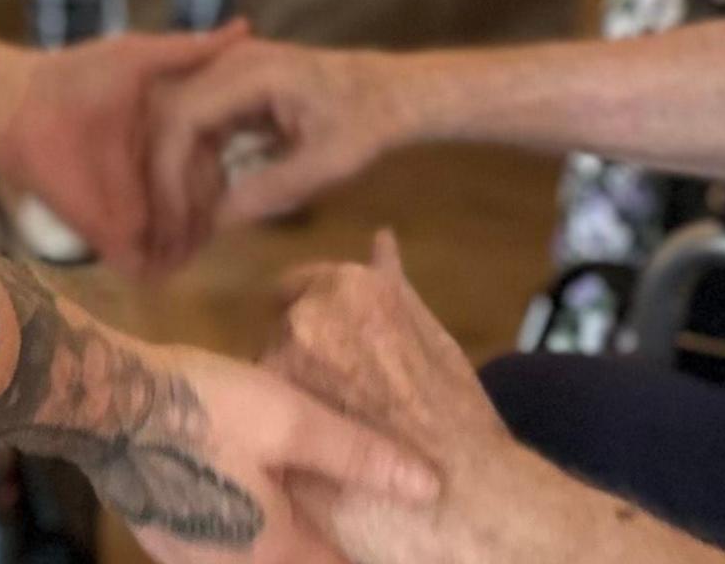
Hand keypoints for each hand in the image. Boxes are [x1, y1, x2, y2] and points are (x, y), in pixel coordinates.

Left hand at [0, 24, 246, 277]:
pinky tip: (178, 259)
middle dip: (218, 223)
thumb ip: (192, 50)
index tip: (262, 175)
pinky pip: (141, 264)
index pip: (213, 172)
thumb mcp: (142, 55)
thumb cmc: (77, 73)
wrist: (19, 105)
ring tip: (210, 244)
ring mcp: (131, 210)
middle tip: (236, 220)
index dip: (234, 178)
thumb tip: (247, 27)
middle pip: (201, 214)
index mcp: (167, 143)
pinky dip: (161, 268)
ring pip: (177, 245)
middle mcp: (153, 181)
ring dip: (194, 249)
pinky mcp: (107, 232)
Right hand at [123, 343, 440, 563]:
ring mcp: (188, 558)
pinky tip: (250, 489)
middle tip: (354, 515)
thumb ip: (360, 457)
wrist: (102, 402)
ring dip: (283, 537)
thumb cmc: (205, 409)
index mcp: (272, 552)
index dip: (369, 553)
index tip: (397, 540)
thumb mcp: (292, 420)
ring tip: (303, 495)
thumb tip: (430, 488)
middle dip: (325, 544)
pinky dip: (246, 529)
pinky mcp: (162, 535)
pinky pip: (221, 545)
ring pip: (255, 557)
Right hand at [150, 39, 411, 253]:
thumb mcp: (327, 164)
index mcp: (251, 72)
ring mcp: (230, 73)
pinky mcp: (234, 90)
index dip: (169, 170)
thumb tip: (215, 222)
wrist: (390, 93)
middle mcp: (231, 63)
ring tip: (186, 222)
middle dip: (167, 174)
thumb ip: (271, 189)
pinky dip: (198, 164)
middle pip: (172, 117)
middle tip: (170, 226)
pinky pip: (201, 126)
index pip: (184, 117)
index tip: (171, 216)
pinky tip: (206, 201)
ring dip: (181, 172)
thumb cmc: (366, 123)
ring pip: (181, 124)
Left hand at [268, 234, 502, 463]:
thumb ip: (392, 283)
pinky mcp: (270, 421)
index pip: (297, 284)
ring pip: (270, 373)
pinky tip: (319, 454)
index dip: (314, 315)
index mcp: (348, 287)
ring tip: (339, 426)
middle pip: (281, 330)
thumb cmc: (454, 409)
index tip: (330, 346)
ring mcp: (282, 367)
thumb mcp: (429, 331)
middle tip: (346, 394)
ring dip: (291, 391)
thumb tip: (380, 238)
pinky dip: (281, 429)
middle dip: (303, 355)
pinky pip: (265, 417)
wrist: (458, 487)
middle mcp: (305, 316)